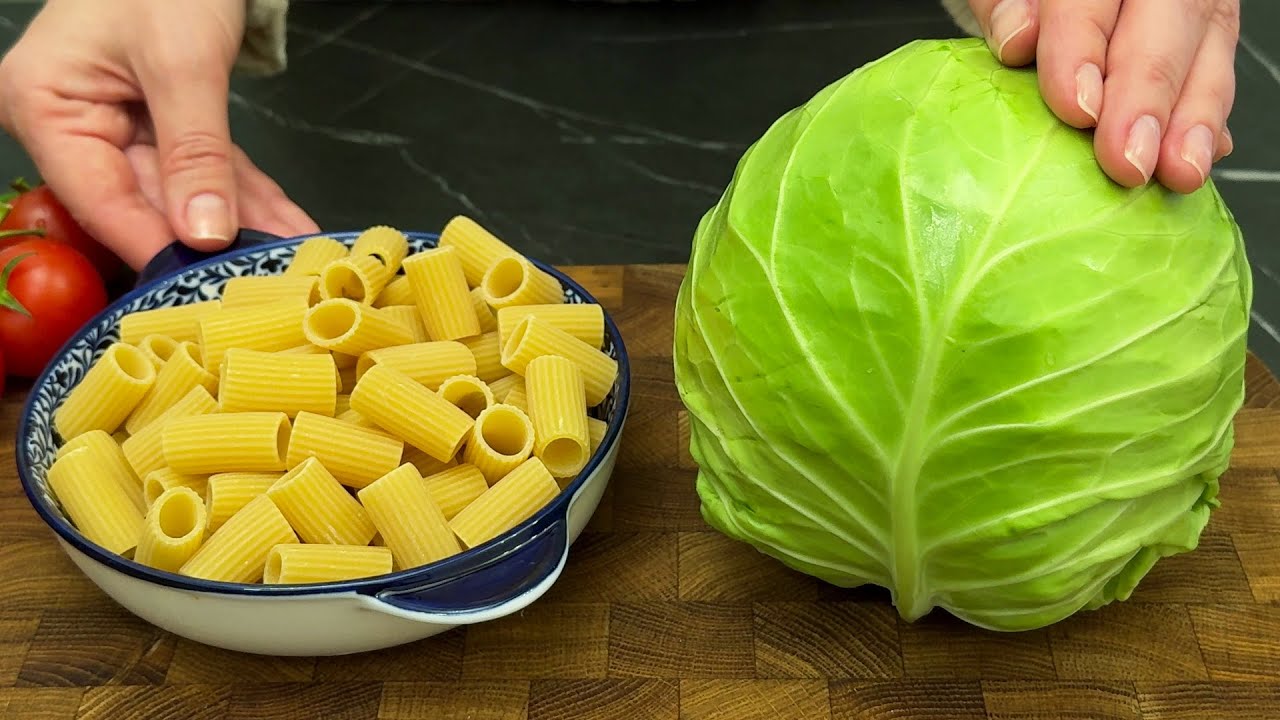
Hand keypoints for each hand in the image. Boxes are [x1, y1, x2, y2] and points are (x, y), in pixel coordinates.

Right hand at [0, 0, 318, 270]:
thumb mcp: (181, 63)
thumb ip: (194, 151)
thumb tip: (203, 233)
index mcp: (46, 107)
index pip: (99, 199)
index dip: (153, 245)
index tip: (202, 288)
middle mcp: (75, 125)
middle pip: (145, 203)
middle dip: (214, 241)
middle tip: (265, 281)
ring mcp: (121, 128)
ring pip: (187, 192)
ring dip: (243, 225)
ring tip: (292, 264)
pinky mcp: (165, 127)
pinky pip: (209, 171)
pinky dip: (249, 196)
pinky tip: (288, 229)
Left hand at [968, 0, 1237, 192]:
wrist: (1054, 0)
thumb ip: (1002, 3)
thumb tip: (1016, 37)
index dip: (1083, 52)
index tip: (1077, 110)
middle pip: (1169, 23)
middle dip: (1148, 96)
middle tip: (1128, 159)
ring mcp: (1191, 4)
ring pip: (1207, 51)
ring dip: (1193, 119)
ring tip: (1177, 171)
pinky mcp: (1206, 38)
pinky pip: (1216, 76)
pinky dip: (1206, 123)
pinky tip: (1190, 160)